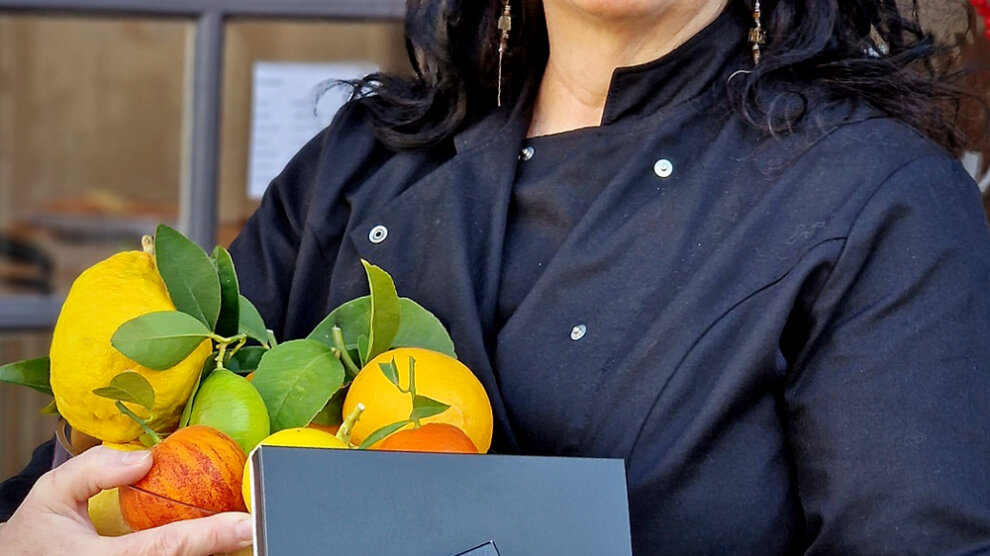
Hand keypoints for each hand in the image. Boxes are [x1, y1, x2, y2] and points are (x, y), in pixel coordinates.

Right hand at [0, 445, 252, 554]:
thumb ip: (95, 470)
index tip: (247, 524)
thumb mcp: (52, 494)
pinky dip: (195, 555)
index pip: (165, 548)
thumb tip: (147, 458)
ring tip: (239, 531)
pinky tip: (213, 540)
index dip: (210, 536)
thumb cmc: (34, 537)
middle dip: (221, 546)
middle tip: (254, 523)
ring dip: (210, 553)